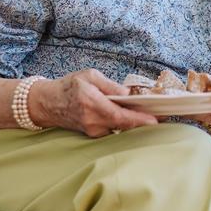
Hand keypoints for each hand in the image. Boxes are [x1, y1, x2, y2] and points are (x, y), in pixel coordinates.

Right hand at [32, 69, 157, 137]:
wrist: (47, 103)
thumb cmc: (69, 86)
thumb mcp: (90, 76)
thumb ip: (111, 85)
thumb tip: (129, 93)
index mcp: (93, 104)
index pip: (121, 117)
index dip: (141, 120)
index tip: (157, 120)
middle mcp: (93, 122)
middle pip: (125, 125)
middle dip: (143, 119)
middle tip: (163, 113)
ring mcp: (93, 131)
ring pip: (121, 127)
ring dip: (133, 120)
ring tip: (146, 110)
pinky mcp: (94, 134)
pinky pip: (114, 128)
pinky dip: (123, 122)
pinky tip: (129, 114)